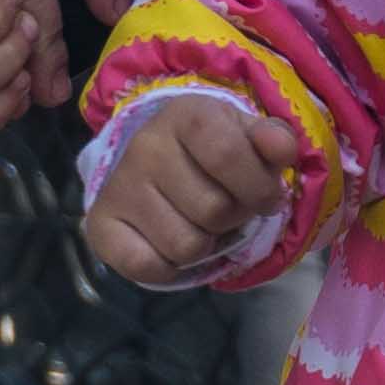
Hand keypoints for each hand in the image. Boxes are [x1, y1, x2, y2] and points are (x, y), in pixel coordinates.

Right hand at [83, 92, 297, 283]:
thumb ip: (273, 142)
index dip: (259, 188)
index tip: (267, 198)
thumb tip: (283, 149)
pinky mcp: (101, 226)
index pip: (228, 155)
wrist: (155, 161)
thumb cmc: (213, 152)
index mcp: (187, 115)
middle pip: (213, 209)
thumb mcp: (247, 137)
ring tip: (197, 224)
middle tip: (225, 208)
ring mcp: (120, 186)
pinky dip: (168, 269)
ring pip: (186, 246)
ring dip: (204, 246)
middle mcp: (145, 146)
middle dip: (233, 219)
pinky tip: (169, 246)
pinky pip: (146, 266)